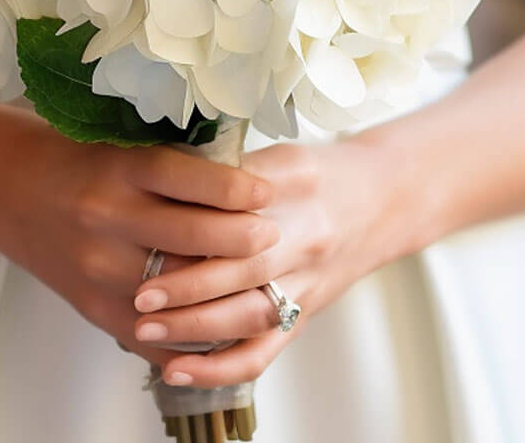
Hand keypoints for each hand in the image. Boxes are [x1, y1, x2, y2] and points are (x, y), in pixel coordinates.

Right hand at [0, 110, 279, 364]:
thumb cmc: (78, 159)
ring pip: (177, 291)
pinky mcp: (92, 307)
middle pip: (190, 236)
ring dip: (223, 290)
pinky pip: (153, 334)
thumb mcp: (121, 145)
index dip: (234, 187)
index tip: (266, 192)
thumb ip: (173, 163)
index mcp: (117, 168)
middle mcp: (106, 216)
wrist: (12, 191)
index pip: (185, 177)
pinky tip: (222, 325)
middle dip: (242, 238)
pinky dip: (191, 336)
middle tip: (273, 235)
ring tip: (260, 280)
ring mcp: (97, 268)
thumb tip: (244, 179)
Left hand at [130, 136, 406, 387]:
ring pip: (249, 315)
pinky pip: (262, 351)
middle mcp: (304, 236)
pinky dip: (219, 367)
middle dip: (186, 285)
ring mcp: (307, 280)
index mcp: (293, 183)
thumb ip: (228, 169)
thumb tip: (164, 186)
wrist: (384, 199)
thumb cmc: (318, 173)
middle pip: (243, 267)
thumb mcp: (276, 153)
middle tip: (140, 293)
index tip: (148, 234)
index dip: (192, 224)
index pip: (236, 208)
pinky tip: (177, 371)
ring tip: (146, 327)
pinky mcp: (304, 313)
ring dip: (195, 326)